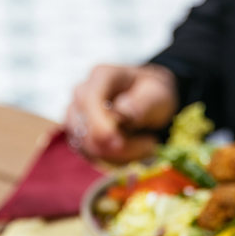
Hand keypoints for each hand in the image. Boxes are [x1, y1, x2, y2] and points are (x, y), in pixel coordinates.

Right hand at [64, 63, 178, 162]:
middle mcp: (82, 93)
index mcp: (101, 76)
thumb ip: (141, 103)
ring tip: (148, 145)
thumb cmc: (153, 94)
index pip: (89, 99)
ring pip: (86, 144)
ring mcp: (76, 115)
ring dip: (118, 154)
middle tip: (150, 146)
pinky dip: (114, 159)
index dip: (98, 123)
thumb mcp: (158, 94)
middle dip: (112, 145)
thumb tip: (121, 112)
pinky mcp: (79, 134)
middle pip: (83, 126)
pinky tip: (134, 150)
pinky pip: (90, 154)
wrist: (149, 102)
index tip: (117, 143)